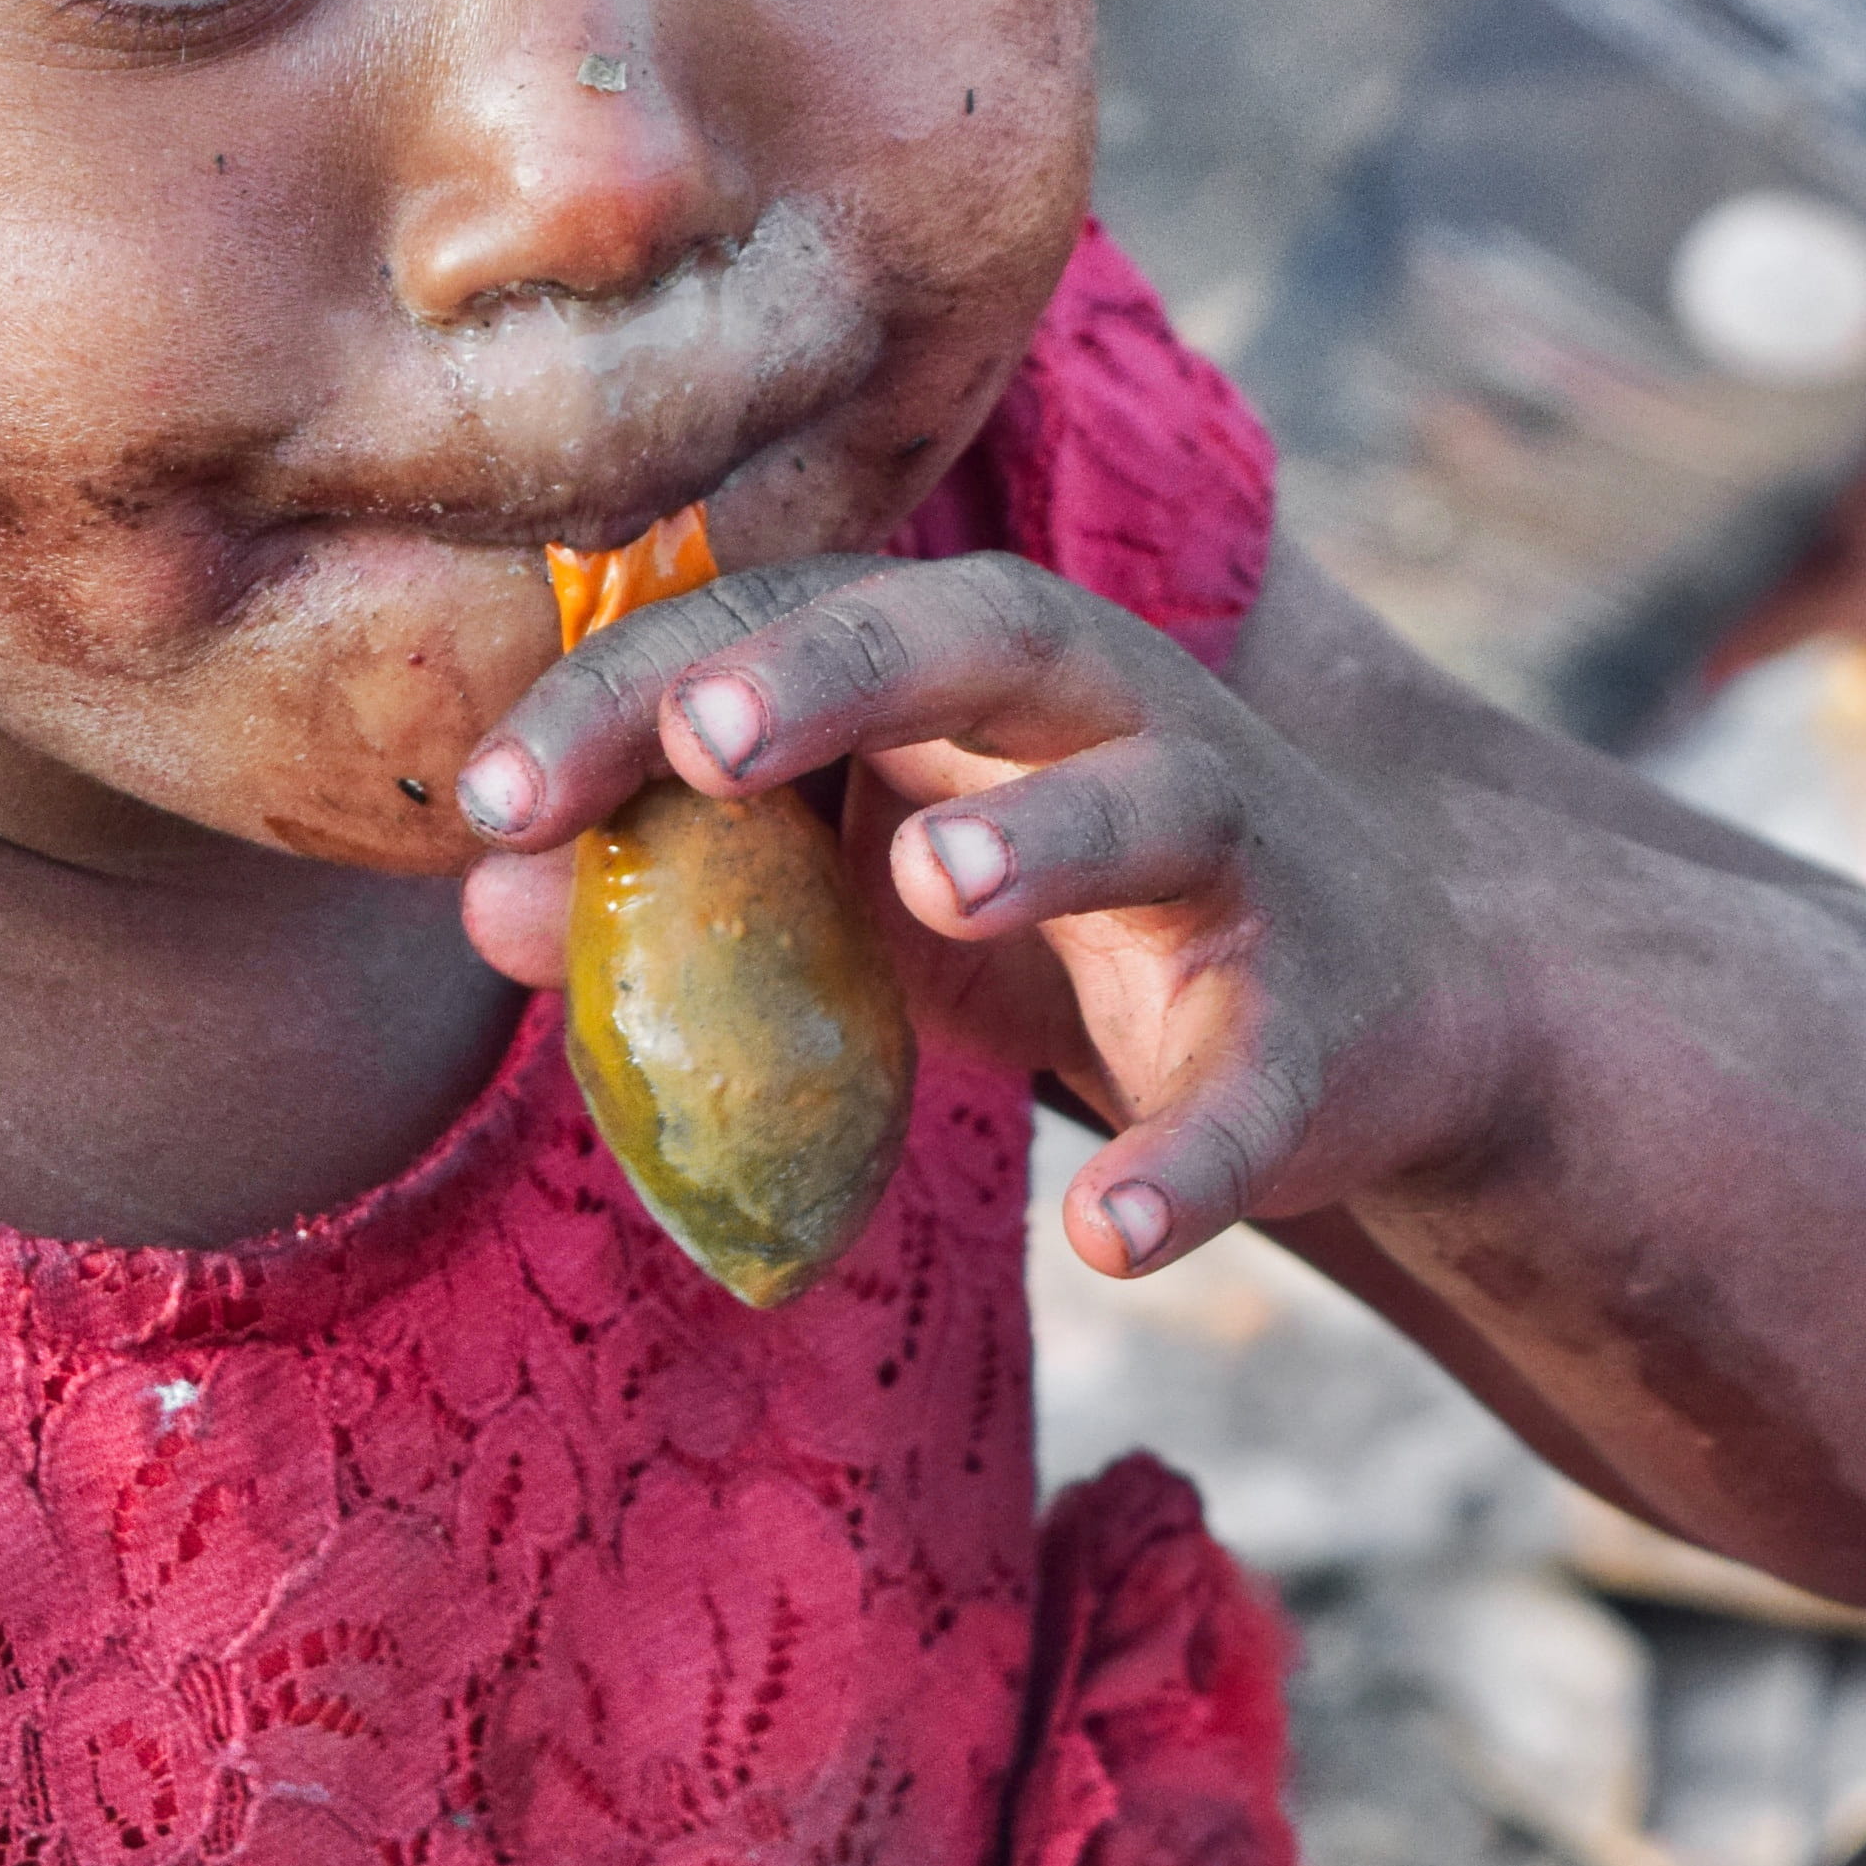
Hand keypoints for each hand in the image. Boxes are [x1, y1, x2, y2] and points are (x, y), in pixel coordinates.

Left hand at [451, 550, 1520, 1277]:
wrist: (1376, 1007)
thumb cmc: (1055, 913)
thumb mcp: (863, 888)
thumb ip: (689, 888)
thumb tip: (488, 904)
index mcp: (969, 660)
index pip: (778, 628)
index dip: (631, 695)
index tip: (492, 795)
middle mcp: (1112, 710)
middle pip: (976, 637)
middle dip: (837, 673)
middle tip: (705, 741)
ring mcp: (1237, 853)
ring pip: (1151, 805)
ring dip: (1042, 838)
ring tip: (930, 881)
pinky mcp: (1322, 1019)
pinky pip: (1259, 1085)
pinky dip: (1196, 1158)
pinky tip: (1112, 1237)